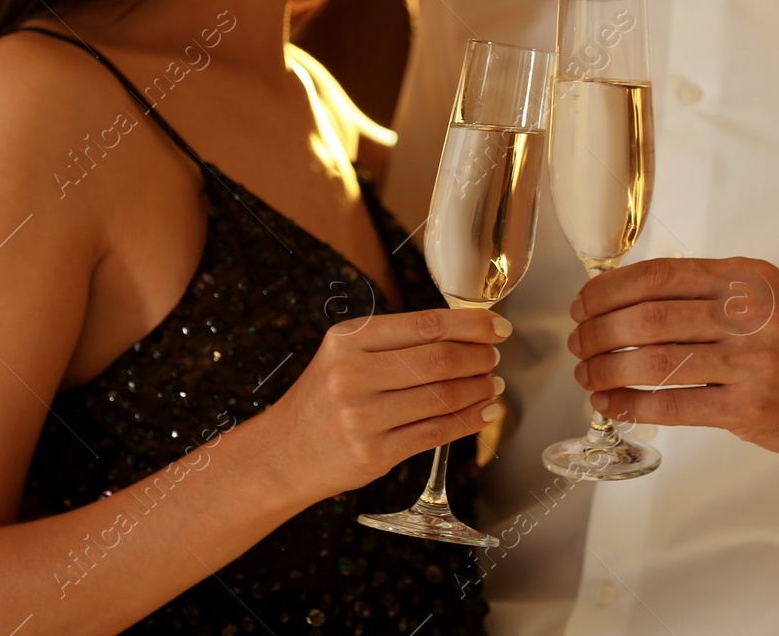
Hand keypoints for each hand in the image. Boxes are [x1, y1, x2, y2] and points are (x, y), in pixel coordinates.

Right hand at [267, 308, 508, 500]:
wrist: (281, 454)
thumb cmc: (322, 400)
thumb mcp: (344, 356)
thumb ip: (394, 343)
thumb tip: (463, 332)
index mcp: (348, 340)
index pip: (425, 325)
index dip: (470, 324)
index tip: (497, 326)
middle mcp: (353, 374)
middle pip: (439, 359)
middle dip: (479, 357)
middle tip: (494, 358)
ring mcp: (362, 417)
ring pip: (443, 396)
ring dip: (478, 389)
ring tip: (492, 384)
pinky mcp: (373, 454)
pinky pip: (436, 433)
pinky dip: (468, 420)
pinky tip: (482, 412)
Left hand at [566, 257, 778, 476]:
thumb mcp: (766, 291)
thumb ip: (707, 288)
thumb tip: (626, 293)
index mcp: (747, 278)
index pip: (660, 276)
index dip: (609, 290)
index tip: (583, 304)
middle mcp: (750, 316)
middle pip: (649, 319)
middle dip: (599, 332)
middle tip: (579, 343)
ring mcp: (752, 365)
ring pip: (655, 363)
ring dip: (607, 370)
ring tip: (589, 375)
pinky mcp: (750, 411)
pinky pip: (674, 406)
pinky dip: (631, 406)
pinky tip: (612, 405)